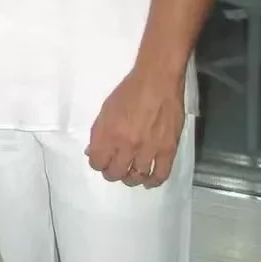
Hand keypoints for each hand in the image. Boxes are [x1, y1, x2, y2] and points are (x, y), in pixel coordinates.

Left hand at [86, 70, 184, 187]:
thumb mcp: (105, 110)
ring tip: (131, 172)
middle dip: (112, 172)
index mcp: (108, 134)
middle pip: (115, 173)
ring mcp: (148, 149)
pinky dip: (153, 181)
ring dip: (131, 177)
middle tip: (116, 167)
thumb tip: (92, 152)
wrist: (157, 80)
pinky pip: (160, 175)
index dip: (98, 163)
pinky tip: (148, 179)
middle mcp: (127, 145)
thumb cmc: (129, 91)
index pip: (97, 163)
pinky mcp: (168, 149)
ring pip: (136, 177)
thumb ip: (98, 134)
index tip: (102, 160)